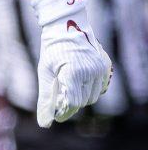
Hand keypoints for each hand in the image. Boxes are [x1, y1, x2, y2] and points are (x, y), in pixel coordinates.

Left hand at [31, 0, 112, 126]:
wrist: (65, 26)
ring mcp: (100, 68)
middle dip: (71, 104)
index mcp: (73, 72)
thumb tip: (44, 123)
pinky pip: (100, 87)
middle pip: (84, 101)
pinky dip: (90, 89)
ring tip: (68, 89)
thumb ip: (46, 99)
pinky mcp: (106, 66)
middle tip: (60, 100)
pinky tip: (79, 82)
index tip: (56, 115)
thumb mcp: (45, 73)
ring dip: (82, 97)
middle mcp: (90, 71)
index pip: (72, 102)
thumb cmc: (51, 50)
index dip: (64, 110)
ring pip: (94, 96)